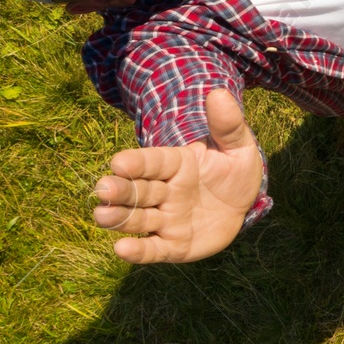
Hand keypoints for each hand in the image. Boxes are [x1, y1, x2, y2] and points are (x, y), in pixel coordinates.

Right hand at [93, 89, 264, 262]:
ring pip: (139, 219)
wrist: (242, 206)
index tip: (119, 162)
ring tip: (102, 215)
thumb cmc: (235, 172)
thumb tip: (219, 93)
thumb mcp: (238, 146)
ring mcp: (166, 219)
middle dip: (120, 190)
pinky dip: (138, 251)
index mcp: (176, 164)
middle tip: (103, 189)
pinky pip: (153, 249)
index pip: (152, 162)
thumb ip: (227, 125)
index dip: (137, 163)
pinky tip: (121, 250)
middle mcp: (165, 191)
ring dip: (120, 218)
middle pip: (138, 190)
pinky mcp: (172, 245)